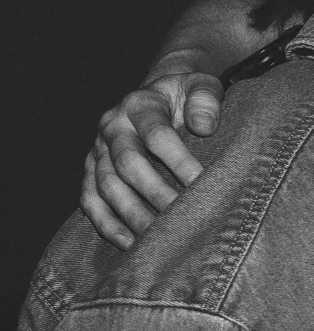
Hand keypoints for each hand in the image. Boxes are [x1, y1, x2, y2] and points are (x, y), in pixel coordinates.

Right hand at [80, 70, 224, 248]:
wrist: (158, 97)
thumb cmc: (187, 97)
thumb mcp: (201, 85)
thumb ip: (206, 98)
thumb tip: (203, 125)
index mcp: (140, 105)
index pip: (157, 135)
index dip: (180, 161)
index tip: (204, 183)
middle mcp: (113, 127)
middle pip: (128, 164)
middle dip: (158, 194)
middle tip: (187, 219)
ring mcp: (98, 151)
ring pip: (107, 186)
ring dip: (134, 215)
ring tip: (162, 239)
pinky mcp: (90, 173)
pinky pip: (90, 201)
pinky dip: (108, 224)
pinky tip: (133, 244)